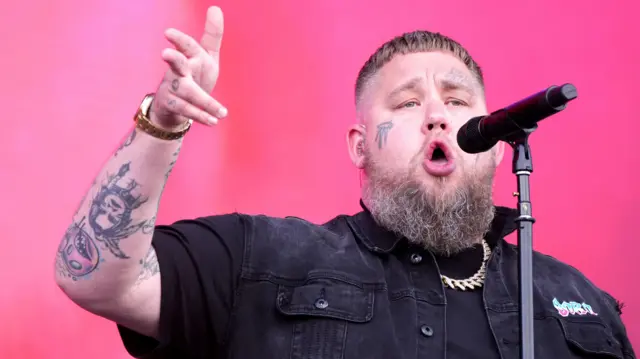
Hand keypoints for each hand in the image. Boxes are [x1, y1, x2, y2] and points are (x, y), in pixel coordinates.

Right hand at [149, 6, 226, 130]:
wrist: (175, 107)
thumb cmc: (194, 75)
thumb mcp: (205, 56)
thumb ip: (212, 35)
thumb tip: (215, 8)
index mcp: (189, 57)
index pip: (185, 46)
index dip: (179, 40)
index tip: (168, 33)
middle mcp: (178, 71)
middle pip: (176, 64)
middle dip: (173, 58)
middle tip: (165, 53)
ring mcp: (173, 88)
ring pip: (186, 91)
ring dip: (204, 101)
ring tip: (222, 112)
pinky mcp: (172, 105)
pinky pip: (186, 110)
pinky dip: (201, 116)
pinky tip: (214, 121)